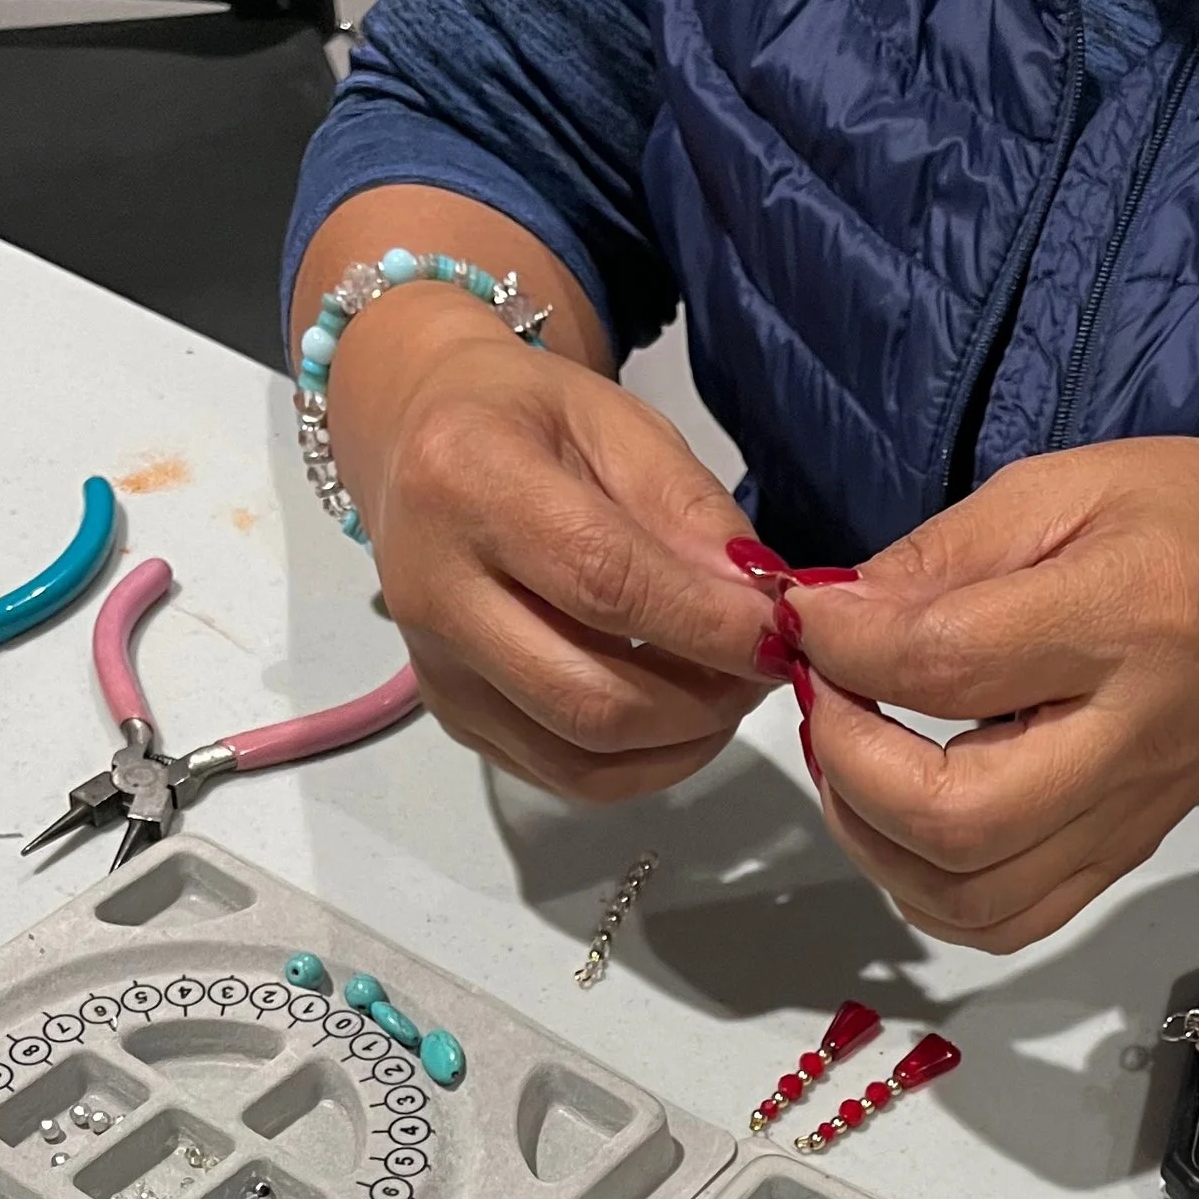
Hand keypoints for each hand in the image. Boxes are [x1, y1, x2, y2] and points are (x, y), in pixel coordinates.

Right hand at [330, 284, 776, 803]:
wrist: (416, 441)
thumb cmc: (527, 421)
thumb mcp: (618, 424)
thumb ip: (691, 514)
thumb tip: (759, 609)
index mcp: (469, 482)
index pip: (605, 583)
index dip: (708, 625)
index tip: (781, 633)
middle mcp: (434, 591)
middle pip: (591, 699)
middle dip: (704, 702)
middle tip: (761, 669)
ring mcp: (437, 671)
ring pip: (583, 759)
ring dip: (682, 744)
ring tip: (726, 691)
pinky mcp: (451, 719)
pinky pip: (565, 777)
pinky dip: (643, 764)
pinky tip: (678, 716)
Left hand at [785, 443, 1198, 948]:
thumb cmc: (1196, 531)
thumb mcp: (1073, 486)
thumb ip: (945, 554)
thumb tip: (830, 613)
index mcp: (1130, 616)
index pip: (951, 664)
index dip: (845, 645)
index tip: (804, 614)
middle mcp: (1130, 740)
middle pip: (958, 817)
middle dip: (847, 763)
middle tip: (823, 698)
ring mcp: (1122, 821)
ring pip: (967, 896)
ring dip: (870, 838)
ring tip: (850, 758)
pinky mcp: (1111, 865)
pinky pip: (998, 923)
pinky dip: (919, 889)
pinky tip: (898, 818)